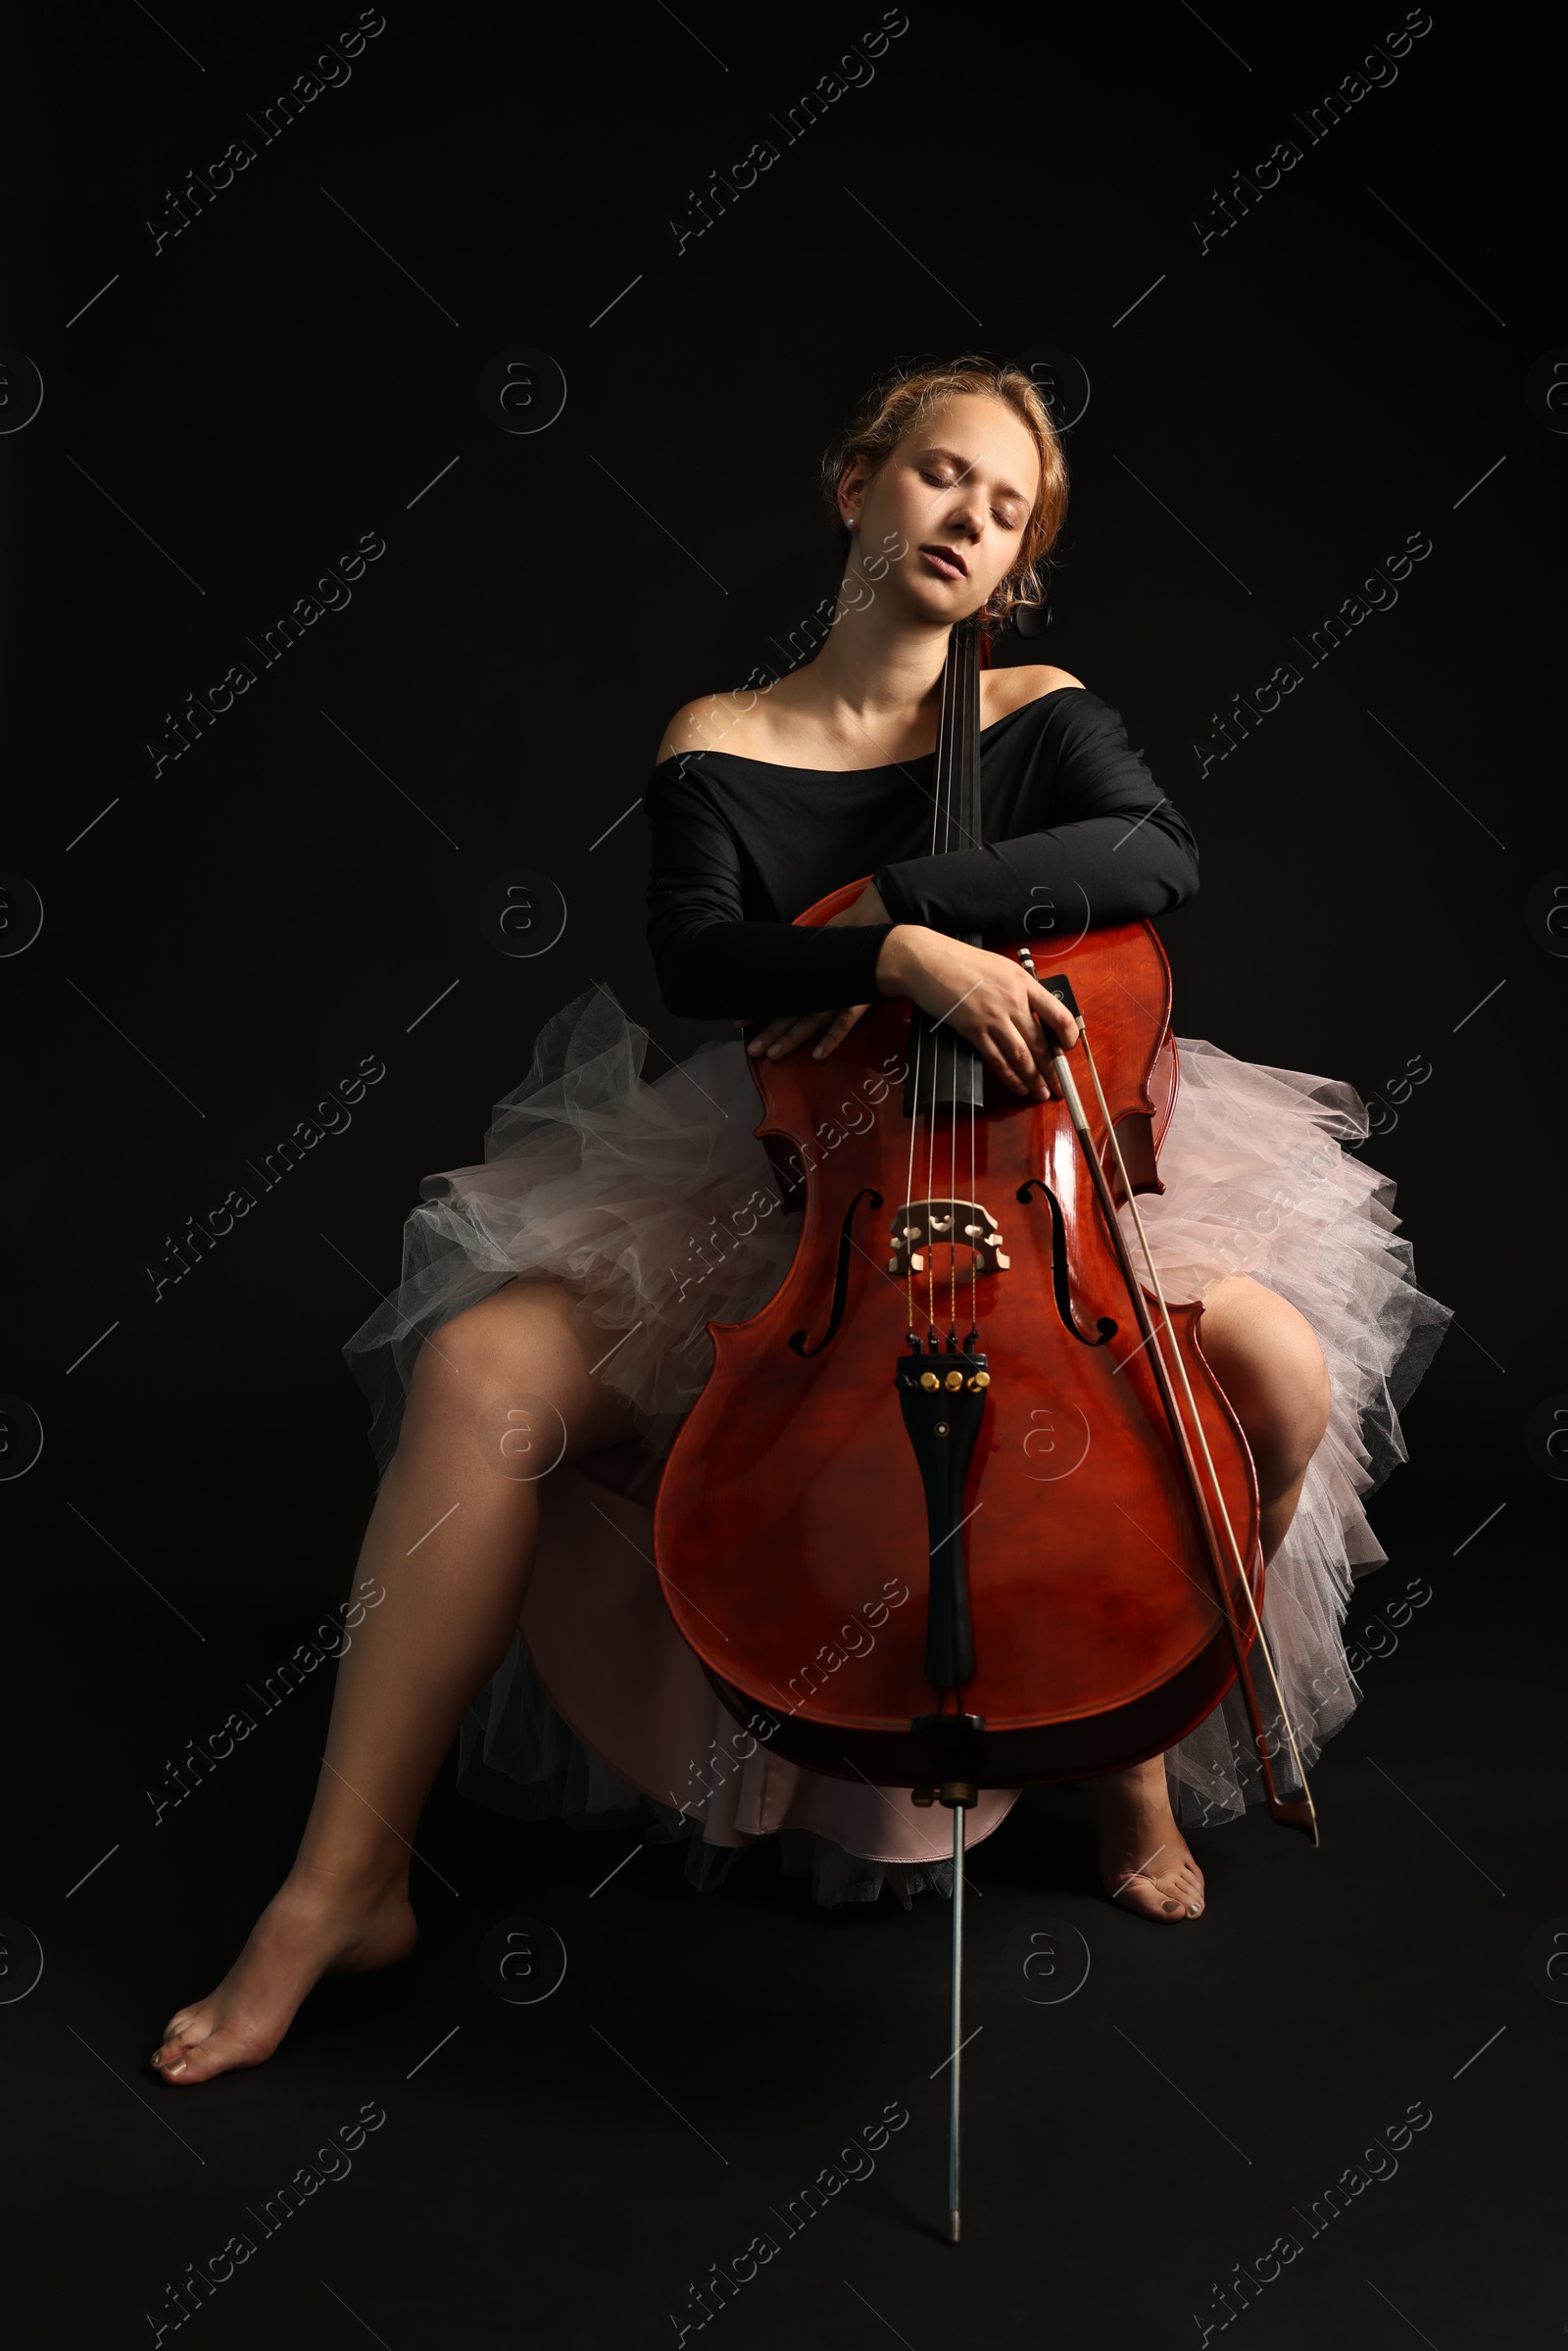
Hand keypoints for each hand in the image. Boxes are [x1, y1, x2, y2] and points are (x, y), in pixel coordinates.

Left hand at [739, 881, 888, 1063]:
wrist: (886, 940)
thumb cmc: (855, 938)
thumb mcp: (825, 941)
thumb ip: (807, 952)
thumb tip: (790, 952)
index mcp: (808, 974)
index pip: (777, 993)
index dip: (758, 1008)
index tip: (739, 1020)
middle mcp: (819, 986)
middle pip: (789, 1012)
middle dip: (769, 1031)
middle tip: (751, 1049)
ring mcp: (838, 995)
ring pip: (809, 1021)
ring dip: (791, 1038)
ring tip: (772, 1054)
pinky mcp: (858, 1000)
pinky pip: (843, 1023)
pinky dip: (831, 1039)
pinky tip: (818, 1055)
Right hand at [876, 926, 1079, 1101]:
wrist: (929, 961)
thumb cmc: (962, 961)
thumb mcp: (1002, 967)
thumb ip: (1021, 989)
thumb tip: (1035, 1013)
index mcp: (1024, 983)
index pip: (1059, 1015)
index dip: (1068, 1037)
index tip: (1068, 1049)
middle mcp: (1013, 1002)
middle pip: (1041, 1043)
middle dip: (1053, 1069)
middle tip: (1060, 1086)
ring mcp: (993, 1018)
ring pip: (1022, 1056)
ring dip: (1034, 1079)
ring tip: (1042, 1093)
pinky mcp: (973, 1030)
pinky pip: (996, 1059)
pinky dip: (1009, 1076)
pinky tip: (1018, 1087)